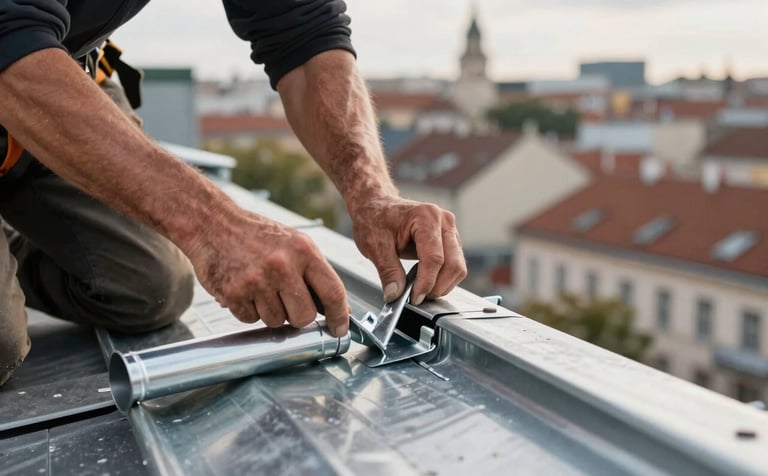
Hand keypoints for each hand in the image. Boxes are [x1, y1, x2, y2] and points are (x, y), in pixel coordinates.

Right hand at [185, 208, 349, 335]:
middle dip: (297, 316)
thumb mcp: (294, 244)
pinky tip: (245, 289)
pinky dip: (249, 310)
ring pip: (276, 321)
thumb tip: (340, 308)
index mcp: (303, 251)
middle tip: (287, 301)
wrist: (213, 224)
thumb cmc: (257, 236)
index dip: (339, 316)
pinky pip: (250, 320)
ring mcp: (256, 280)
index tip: (339, 329)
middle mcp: (282, 265)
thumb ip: (316, 274)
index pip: (332, 292)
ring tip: (261, 287)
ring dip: (270, 312)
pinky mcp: (233, 293)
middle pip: (303, 317)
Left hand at [348, 195, 466, 304]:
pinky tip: (425, 281)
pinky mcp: (450, 239)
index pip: (434, 258)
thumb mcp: (374, 245)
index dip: (426, 282)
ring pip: (458, 267)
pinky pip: (454, 264)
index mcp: (426, 217)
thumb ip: (388, 271)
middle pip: (453, 264)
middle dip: (437, 287)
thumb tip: (395, 295)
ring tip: (420, 291)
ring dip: (442, 284)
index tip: (414, 298)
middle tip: (417, 298)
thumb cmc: (375, 218)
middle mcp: (444, 220)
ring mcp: (450, 229)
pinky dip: (443, 278)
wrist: (376, 205)